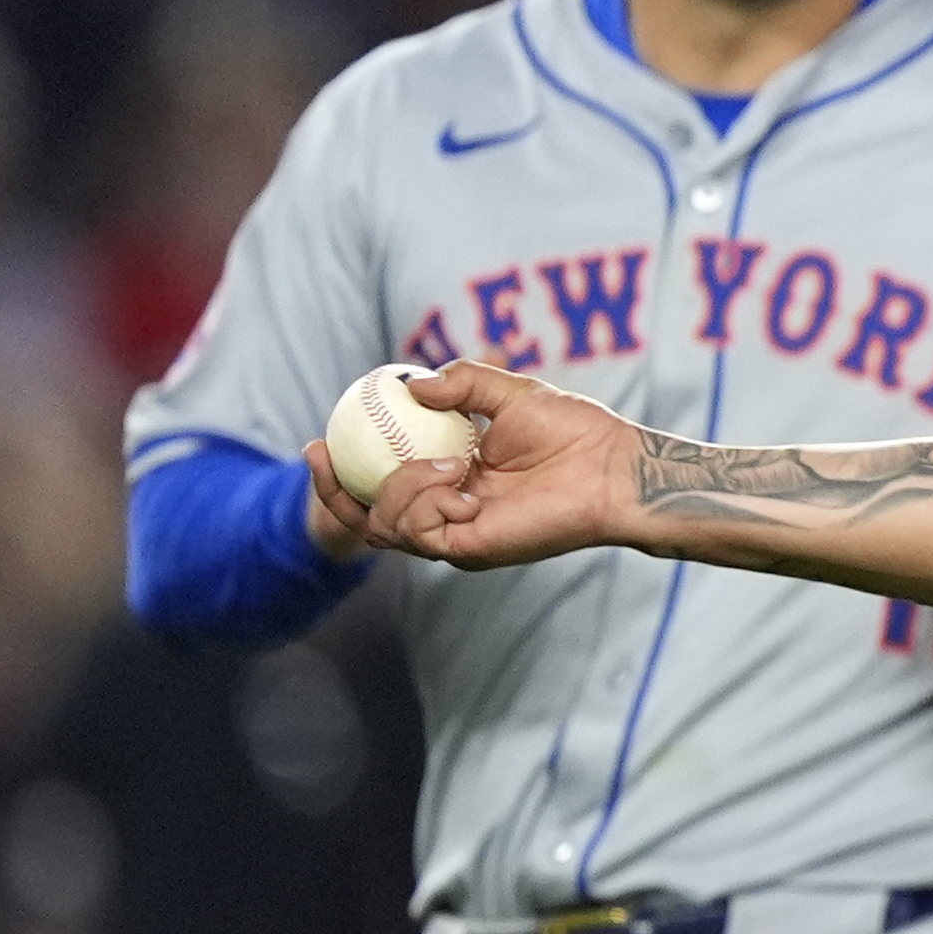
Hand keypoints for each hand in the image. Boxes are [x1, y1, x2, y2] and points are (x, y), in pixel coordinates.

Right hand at [331, 362, 643, 570]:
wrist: (612, 466)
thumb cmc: (573, 430)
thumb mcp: (508, 392)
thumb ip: (460, 384)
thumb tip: (410, 388)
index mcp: (451, 476)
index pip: (382, 482)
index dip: (343, 468)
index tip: (320, 437)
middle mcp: (449, 509)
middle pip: (369, 518)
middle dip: (334, 492)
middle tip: (322, 453)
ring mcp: (458, 534)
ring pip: (387, 527)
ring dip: (401, 487)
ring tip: (452, 462)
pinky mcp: (472, 549)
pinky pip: (420, 533)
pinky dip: (426, 502)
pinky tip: (460, 481)